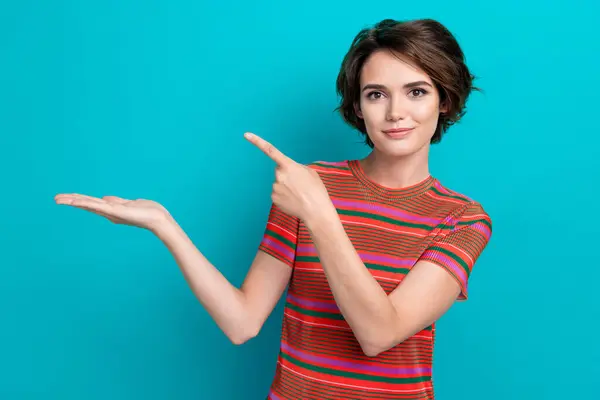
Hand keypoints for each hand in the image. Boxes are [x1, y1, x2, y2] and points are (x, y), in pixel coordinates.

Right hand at [54, 194, 169, 231]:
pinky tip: (75, 201)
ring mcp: (111, 212)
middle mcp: (109, 212)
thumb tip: (105, 197)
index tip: (66, 197)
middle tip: (55, 198)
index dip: (78, 199)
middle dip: (71, 200)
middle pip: (86, 204)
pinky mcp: (115, 212)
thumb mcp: (129, 203)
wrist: (158, 219)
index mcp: (111, 209)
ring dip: (73, 201)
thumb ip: (117, 201)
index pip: (91, 203)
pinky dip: (85, 203)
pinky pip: (97, 206)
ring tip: (58, 199)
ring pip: (88, 204)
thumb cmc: (148, 211)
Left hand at [244, 132, 332, 221]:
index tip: (246, 135)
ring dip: (287, 186)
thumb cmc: (316, 190)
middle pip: (279, 170)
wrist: (315, 211)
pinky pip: (277, 194)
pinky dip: (284, 196)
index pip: (270, 150)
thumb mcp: (310, 172)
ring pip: (279, 183)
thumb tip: (289, 171)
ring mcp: (274, 187)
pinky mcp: (273, 199)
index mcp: (288, 165)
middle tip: (300, 184)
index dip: (257, 141)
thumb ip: (296, 167)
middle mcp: (278, 175)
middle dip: (287, 175)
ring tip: (299, 193)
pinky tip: (294, 200)